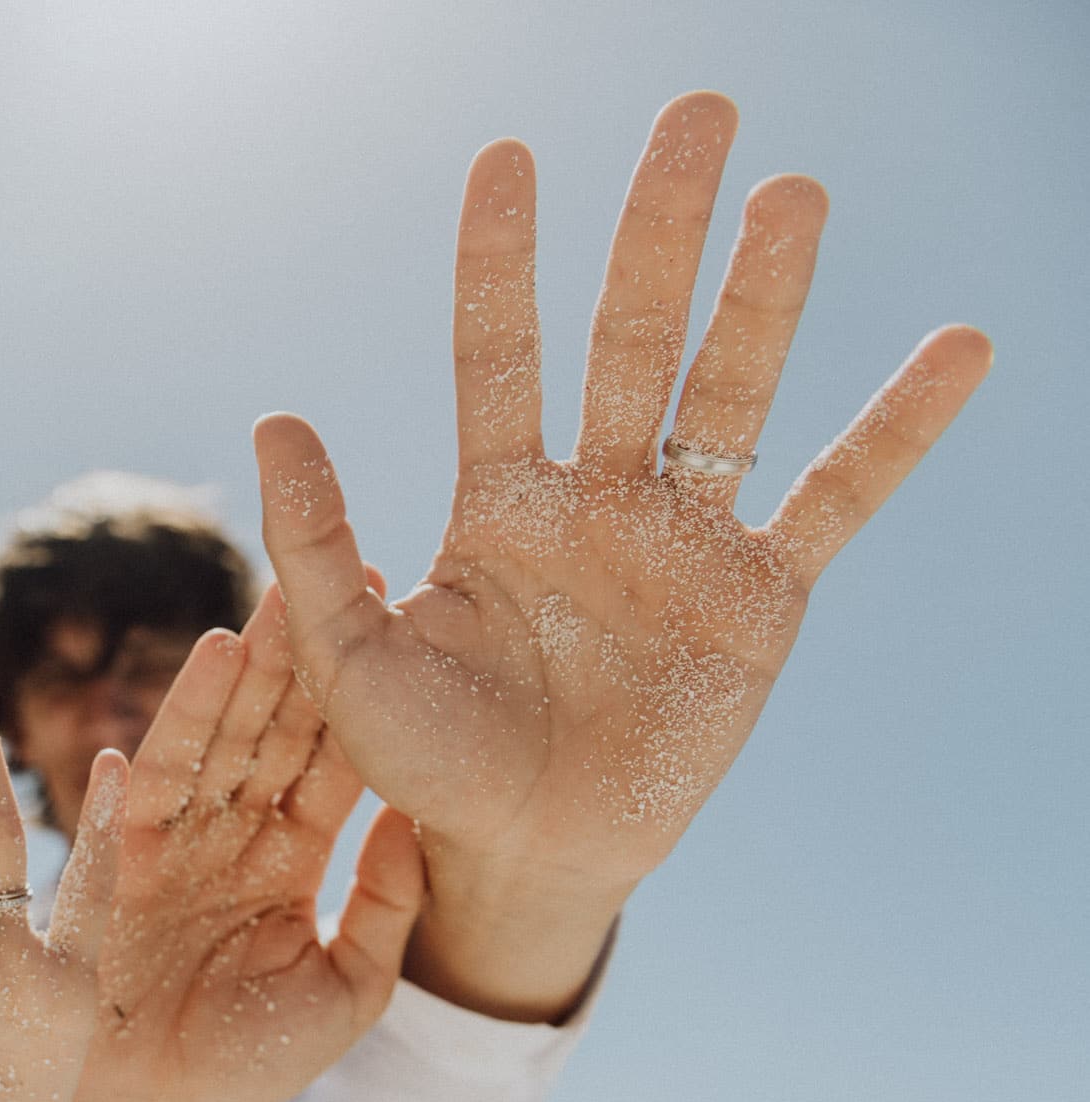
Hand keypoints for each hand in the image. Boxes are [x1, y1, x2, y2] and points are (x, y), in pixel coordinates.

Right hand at [67, 589, 425, 1101]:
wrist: (138, 1092)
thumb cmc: (238, 1056)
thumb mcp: (343, 997)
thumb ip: (385, 918)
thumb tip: (412, 827)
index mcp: (289, 859)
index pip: (335, 766)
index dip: (370, 704)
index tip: (408, 632)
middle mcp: (233, 831)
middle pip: (281, 728)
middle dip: (316, 656)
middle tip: (357, 574)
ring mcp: (177, 833)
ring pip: (227, 731)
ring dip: (258, 665)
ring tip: (292, 596)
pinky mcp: (124, 843)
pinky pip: (161, 768)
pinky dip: (186, 712)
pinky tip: (215, 656)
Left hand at [255, 92, 989, 1010]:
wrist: (522, 857)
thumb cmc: (425, 764)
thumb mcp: (349, 660)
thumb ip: (316, 545)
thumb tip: (273, 417)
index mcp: (496, 503)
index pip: (499, 352)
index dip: (502, 259)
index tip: (508, 157)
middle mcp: (594, 498)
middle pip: (632, 338)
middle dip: (658, 231)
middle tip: (695, 112)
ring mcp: (681, 540)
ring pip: (729, 391)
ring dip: (765, 294)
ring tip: (791, 192)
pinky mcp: (757, 598)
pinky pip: (835, 498)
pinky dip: (896, 430)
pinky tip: (959, 347)